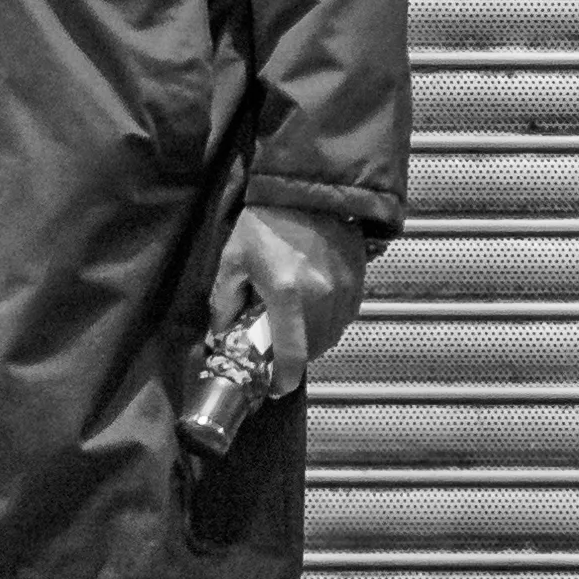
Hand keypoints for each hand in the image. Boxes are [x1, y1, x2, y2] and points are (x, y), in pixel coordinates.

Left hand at [210, 204, 367, 398]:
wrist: (304, 191)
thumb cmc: (264, 224)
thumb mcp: (232, 262)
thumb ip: (224, 304)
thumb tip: (220, 338)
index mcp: (286, 294)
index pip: (291, 356)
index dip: (284, 381)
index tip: (275, 387)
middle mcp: (320, 296)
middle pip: (314, 351)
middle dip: (296, 359)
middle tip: (279, 350)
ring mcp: (343, 289)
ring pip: (332, 336)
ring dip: (314, 342)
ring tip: (297, 328)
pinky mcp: (358, 279)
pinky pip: (346, 316)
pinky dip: (331, 322)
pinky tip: (315, 309)